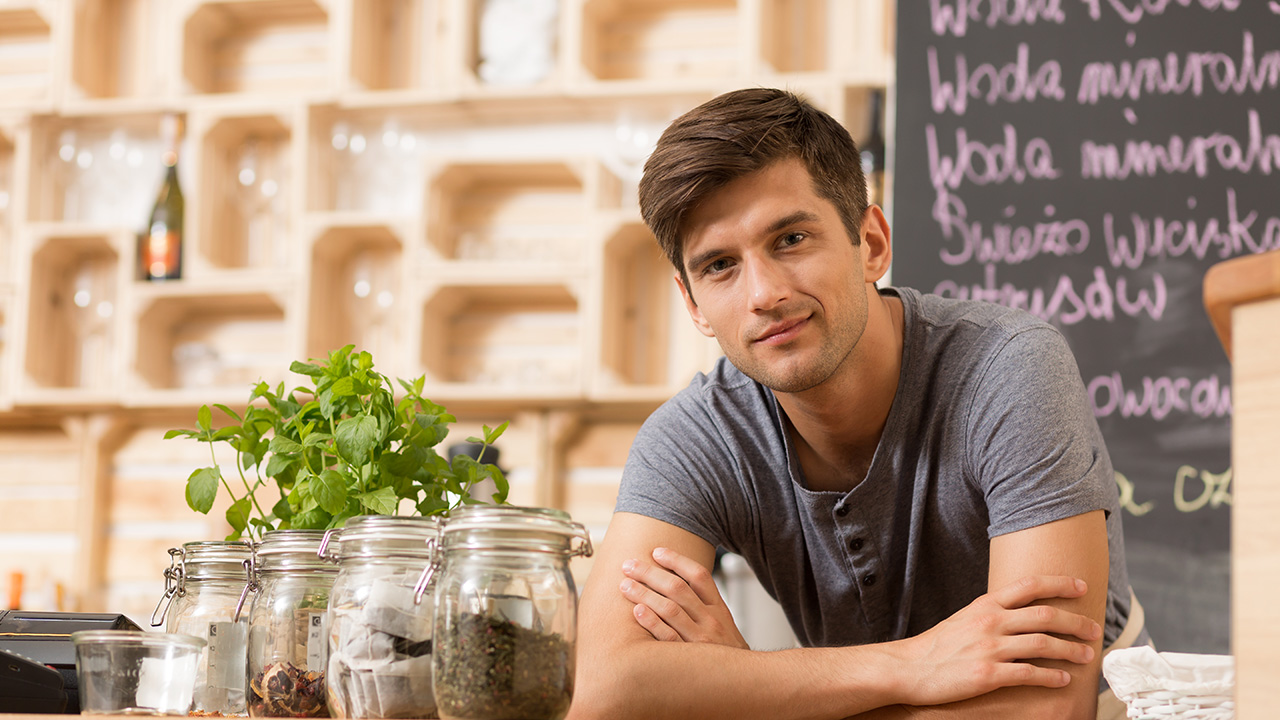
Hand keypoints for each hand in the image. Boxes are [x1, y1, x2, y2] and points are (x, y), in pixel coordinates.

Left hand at [618, 547, 748, 648]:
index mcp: (719, 608)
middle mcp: (711, 620)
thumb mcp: (723, 623)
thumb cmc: (725, 651)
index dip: (676, 560)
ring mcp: (700, 640)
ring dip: (644, 594)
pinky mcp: (689, 660)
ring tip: (625, 585)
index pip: (698, 576)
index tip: (656, 551)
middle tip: (629, 565)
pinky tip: (638, 611)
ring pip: (670, 609)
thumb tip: (675, 579)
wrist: (741, 684)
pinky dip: (653, 623)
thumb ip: (704, 603)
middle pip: (678, 589)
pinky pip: (668, 638)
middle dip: (650, 573)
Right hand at [893, 575, 1100, 706]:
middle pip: (1045, 615)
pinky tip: (1062, 679)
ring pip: (1043, 644)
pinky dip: (1051, 676)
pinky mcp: (988, 674)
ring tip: (1087, 655)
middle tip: (1094, 628)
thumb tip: (1018, 614)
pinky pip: (1029, 673)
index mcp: (985, 605)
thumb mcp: (964, 619)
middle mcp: (990, 621)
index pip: (1030, 586)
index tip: (1081, 587)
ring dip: (1070, 650)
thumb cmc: (937, 646)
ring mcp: (990, 647)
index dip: (1059, 584)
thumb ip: (991, 613)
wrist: (908, 668)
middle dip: (1075, 622)